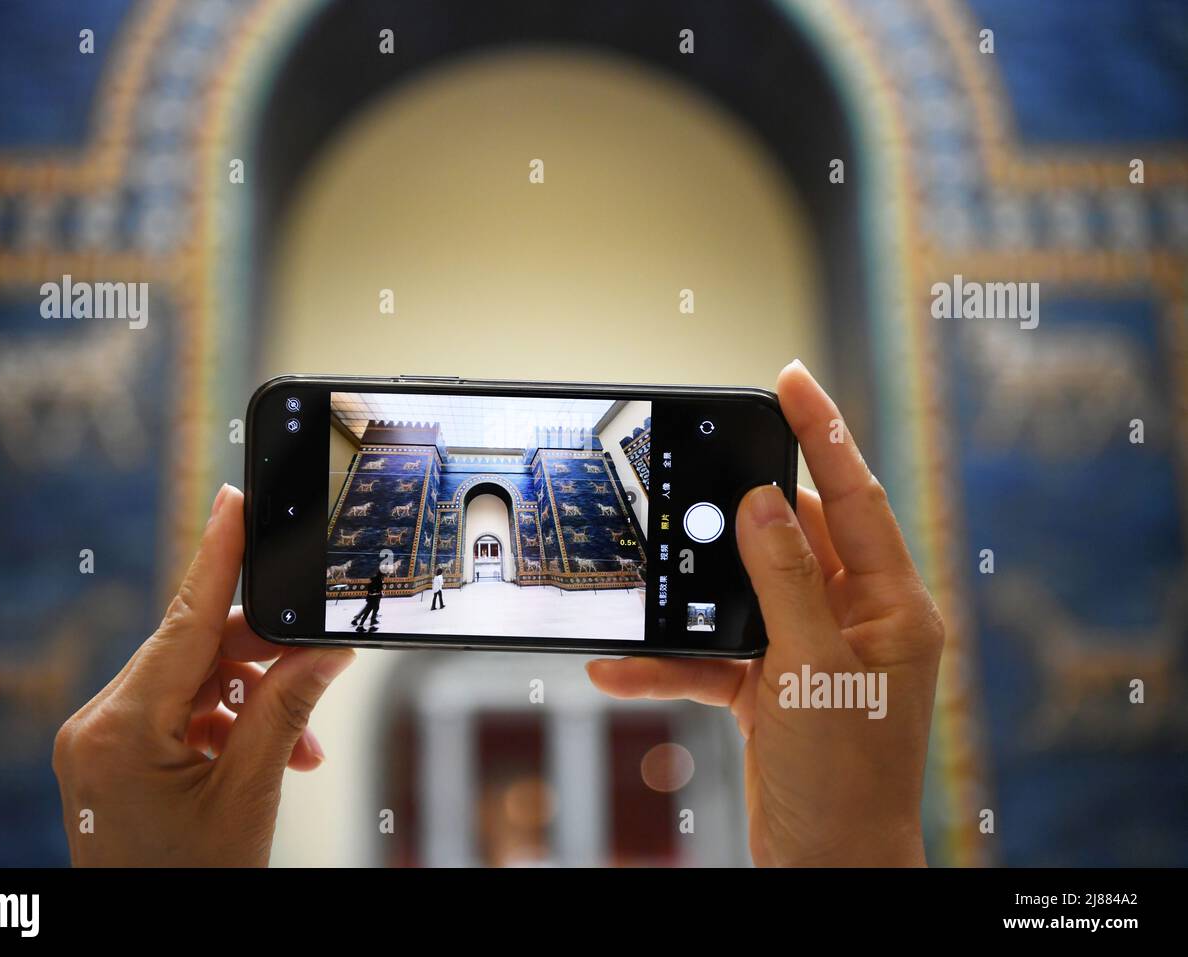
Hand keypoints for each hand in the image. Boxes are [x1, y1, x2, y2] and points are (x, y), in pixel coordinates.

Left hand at [52, 484, 354, 865]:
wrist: (146, 939)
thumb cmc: (192, 885)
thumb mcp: (250, 795)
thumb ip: (287, 710)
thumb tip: (327, 648)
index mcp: (119, 729)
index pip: (182, 622)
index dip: (216, 555)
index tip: (234, 500)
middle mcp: (98, 725)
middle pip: (195, 653)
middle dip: (263, 662)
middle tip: (320, 664)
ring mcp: (101, 742)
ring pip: (194, 684)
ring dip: (255, 701)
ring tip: (299, 747)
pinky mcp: (114, 757)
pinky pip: (181, 715)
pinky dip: (229, 726)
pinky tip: (270, 756)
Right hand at [588, 361, 943, 865]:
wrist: (826, 869)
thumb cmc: (845, 782)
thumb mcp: (813, 668)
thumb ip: (786, 578)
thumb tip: (763, 503)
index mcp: (893, 607)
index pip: (858, 495)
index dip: (824, 431)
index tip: (789, 379)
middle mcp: (857, 621)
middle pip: (796, 536)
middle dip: (740, 514)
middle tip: (697, 472)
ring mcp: (812, 653)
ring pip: (747, 593)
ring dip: (694, 595)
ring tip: (653, 571)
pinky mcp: (772, 686)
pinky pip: (716, 654)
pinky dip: (673, 661)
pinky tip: (625, 668)